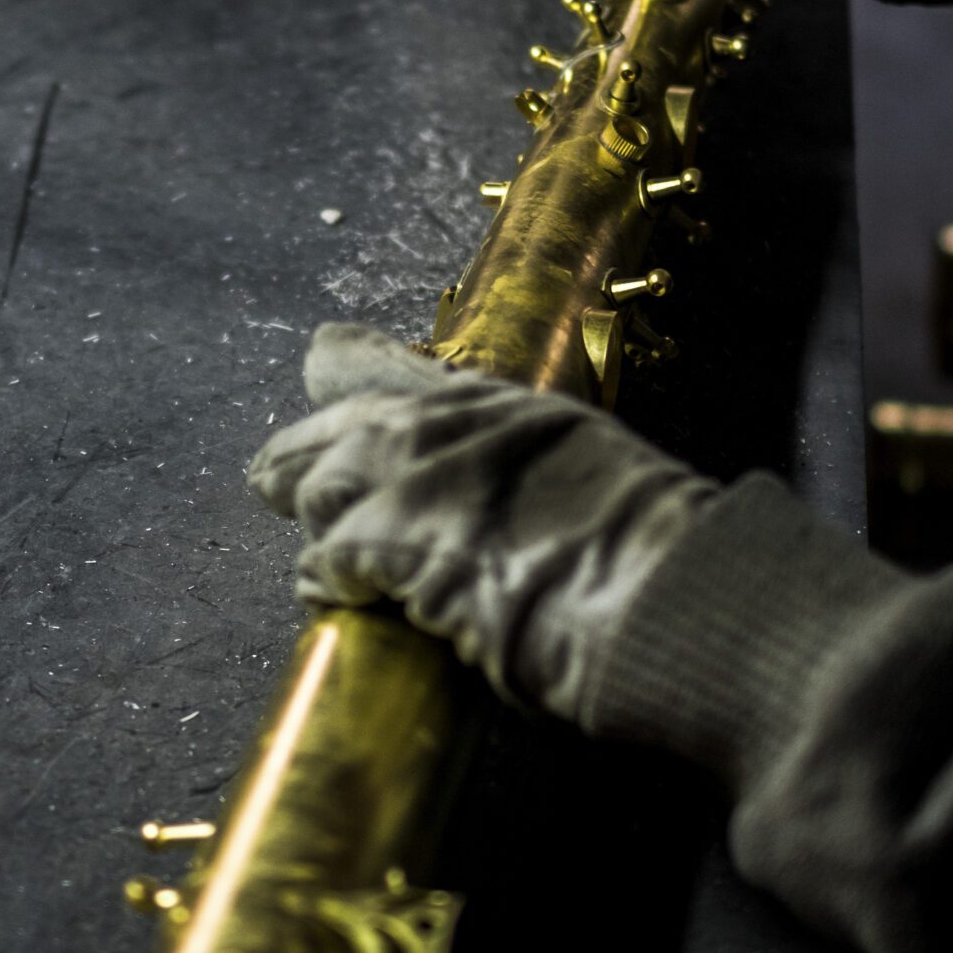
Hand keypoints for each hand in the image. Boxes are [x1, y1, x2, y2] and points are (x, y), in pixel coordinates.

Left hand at [245, 323, 720, 723]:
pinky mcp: (402, 541)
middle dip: (304, 454)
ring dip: (318, 526)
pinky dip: (324, 578)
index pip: (409, 368)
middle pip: (344, 426)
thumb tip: (519, 504)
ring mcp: (426, 478)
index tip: (327, 357)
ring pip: (323, 488)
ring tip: (322, 558)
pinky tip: (328, 595)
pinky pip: (328, 556)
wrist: (679, 594)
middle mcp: (460, 426)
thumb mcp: (599, 473)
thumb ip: (539, 470)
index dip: (355, 368)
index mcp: (515, 406)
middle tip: (273, 477)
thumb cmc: (661, 555)